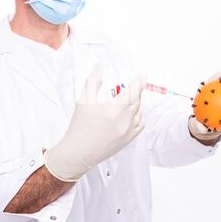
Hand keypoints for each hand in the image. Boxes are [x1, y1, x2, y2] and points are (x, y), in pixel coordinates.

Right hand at [44, 66, 146, 181]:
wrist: (78, 153)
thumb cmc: (79, 128)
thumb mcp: (83, 102)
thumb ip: (92, 82)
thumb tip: (98, 68)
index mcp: (114, 110)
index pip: (133, 91)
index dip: (139, 81)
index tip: (143, 74)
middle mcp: (124, 121)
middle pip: (137, 101)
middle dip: (136, 91)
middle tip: (133, 84)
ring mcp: (128, 132)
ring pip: (140, 112)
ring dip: (137, 102)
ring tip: (131, 97)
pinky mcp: (128, 140)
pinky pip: (140, 124)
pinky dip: (140, 115)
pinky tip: (134, 111)